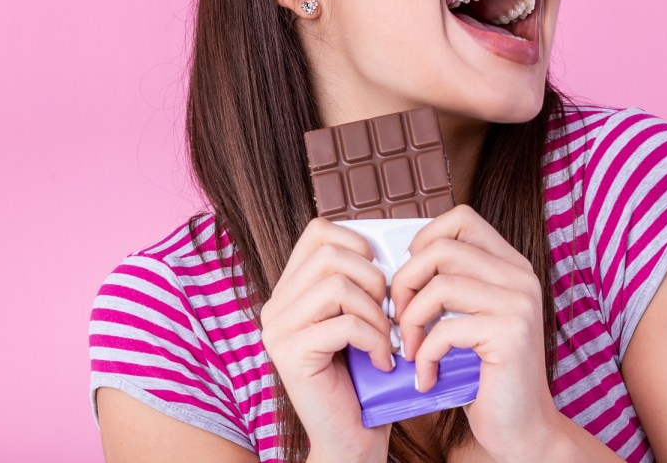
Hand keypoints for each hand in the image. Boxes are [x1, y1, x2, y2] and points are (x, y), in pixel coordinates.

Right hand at [260, 218, 392, 461]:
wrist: (353, 436)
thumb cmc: (366, 375)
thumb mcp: (364, 315)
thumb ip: (362, 280)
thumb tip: (388, 244)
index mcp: (292, 289)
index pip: (319, 231)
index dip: (359, 244)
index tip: (381, 279)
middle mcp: (277, 305)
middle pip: (332, 254)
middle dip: (375, 280)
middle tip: (389, 315)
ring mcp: (278, 329)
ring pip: (337, 286)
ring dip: (376, 313)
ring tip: (386, 340)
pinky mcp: (289, 354)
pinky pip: (344, 325)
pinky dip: (375, 341)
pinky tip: (382, 362)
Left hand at [391, 205, 562, 461]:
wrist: (522, 428)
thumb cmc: (485, 375)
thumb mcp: (468, 319)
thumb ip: (450, 285)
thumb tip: (397, 264)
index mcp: (510, 265)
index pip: (461, 219)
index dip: (424, 241)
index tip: (410, 279)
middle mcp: (520, 277)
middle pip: (442, 248)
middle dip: (405, 283)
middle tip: (398, 319)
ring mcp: (519, 303)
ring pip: (440, 285)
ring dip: (411, 321)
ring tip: (411, 350)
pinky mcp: (511, 334)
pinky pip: (446, 329)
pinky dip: (426, 356)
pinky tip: (427, 377)